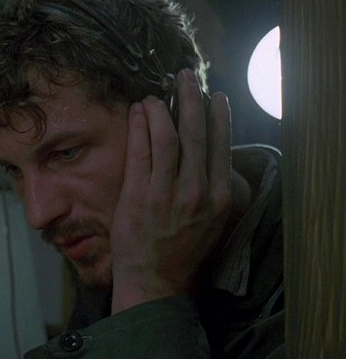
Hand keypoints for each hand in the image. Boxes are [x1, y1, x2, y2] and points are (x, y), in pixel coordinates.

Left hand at [110, 69, 231, 312]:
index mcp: (219, 197)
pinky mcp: (138, 196)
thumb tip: (211, 156)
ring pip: (167, 138)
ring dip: (160, 109)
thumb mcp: (212, 221)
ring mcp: (166, 193)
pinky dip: (139, 127)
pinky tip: (136, 112)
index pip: (220, 144)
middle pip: (196, 133)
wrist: (156, 280)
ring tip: (155, 94)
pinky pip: (139, 151)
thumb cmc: (182, 250)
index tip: (214, 96)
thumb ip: (213, 189)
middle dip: (190, 100)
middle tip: (184, 77)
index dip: (217, 115)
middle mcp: (197, 192)